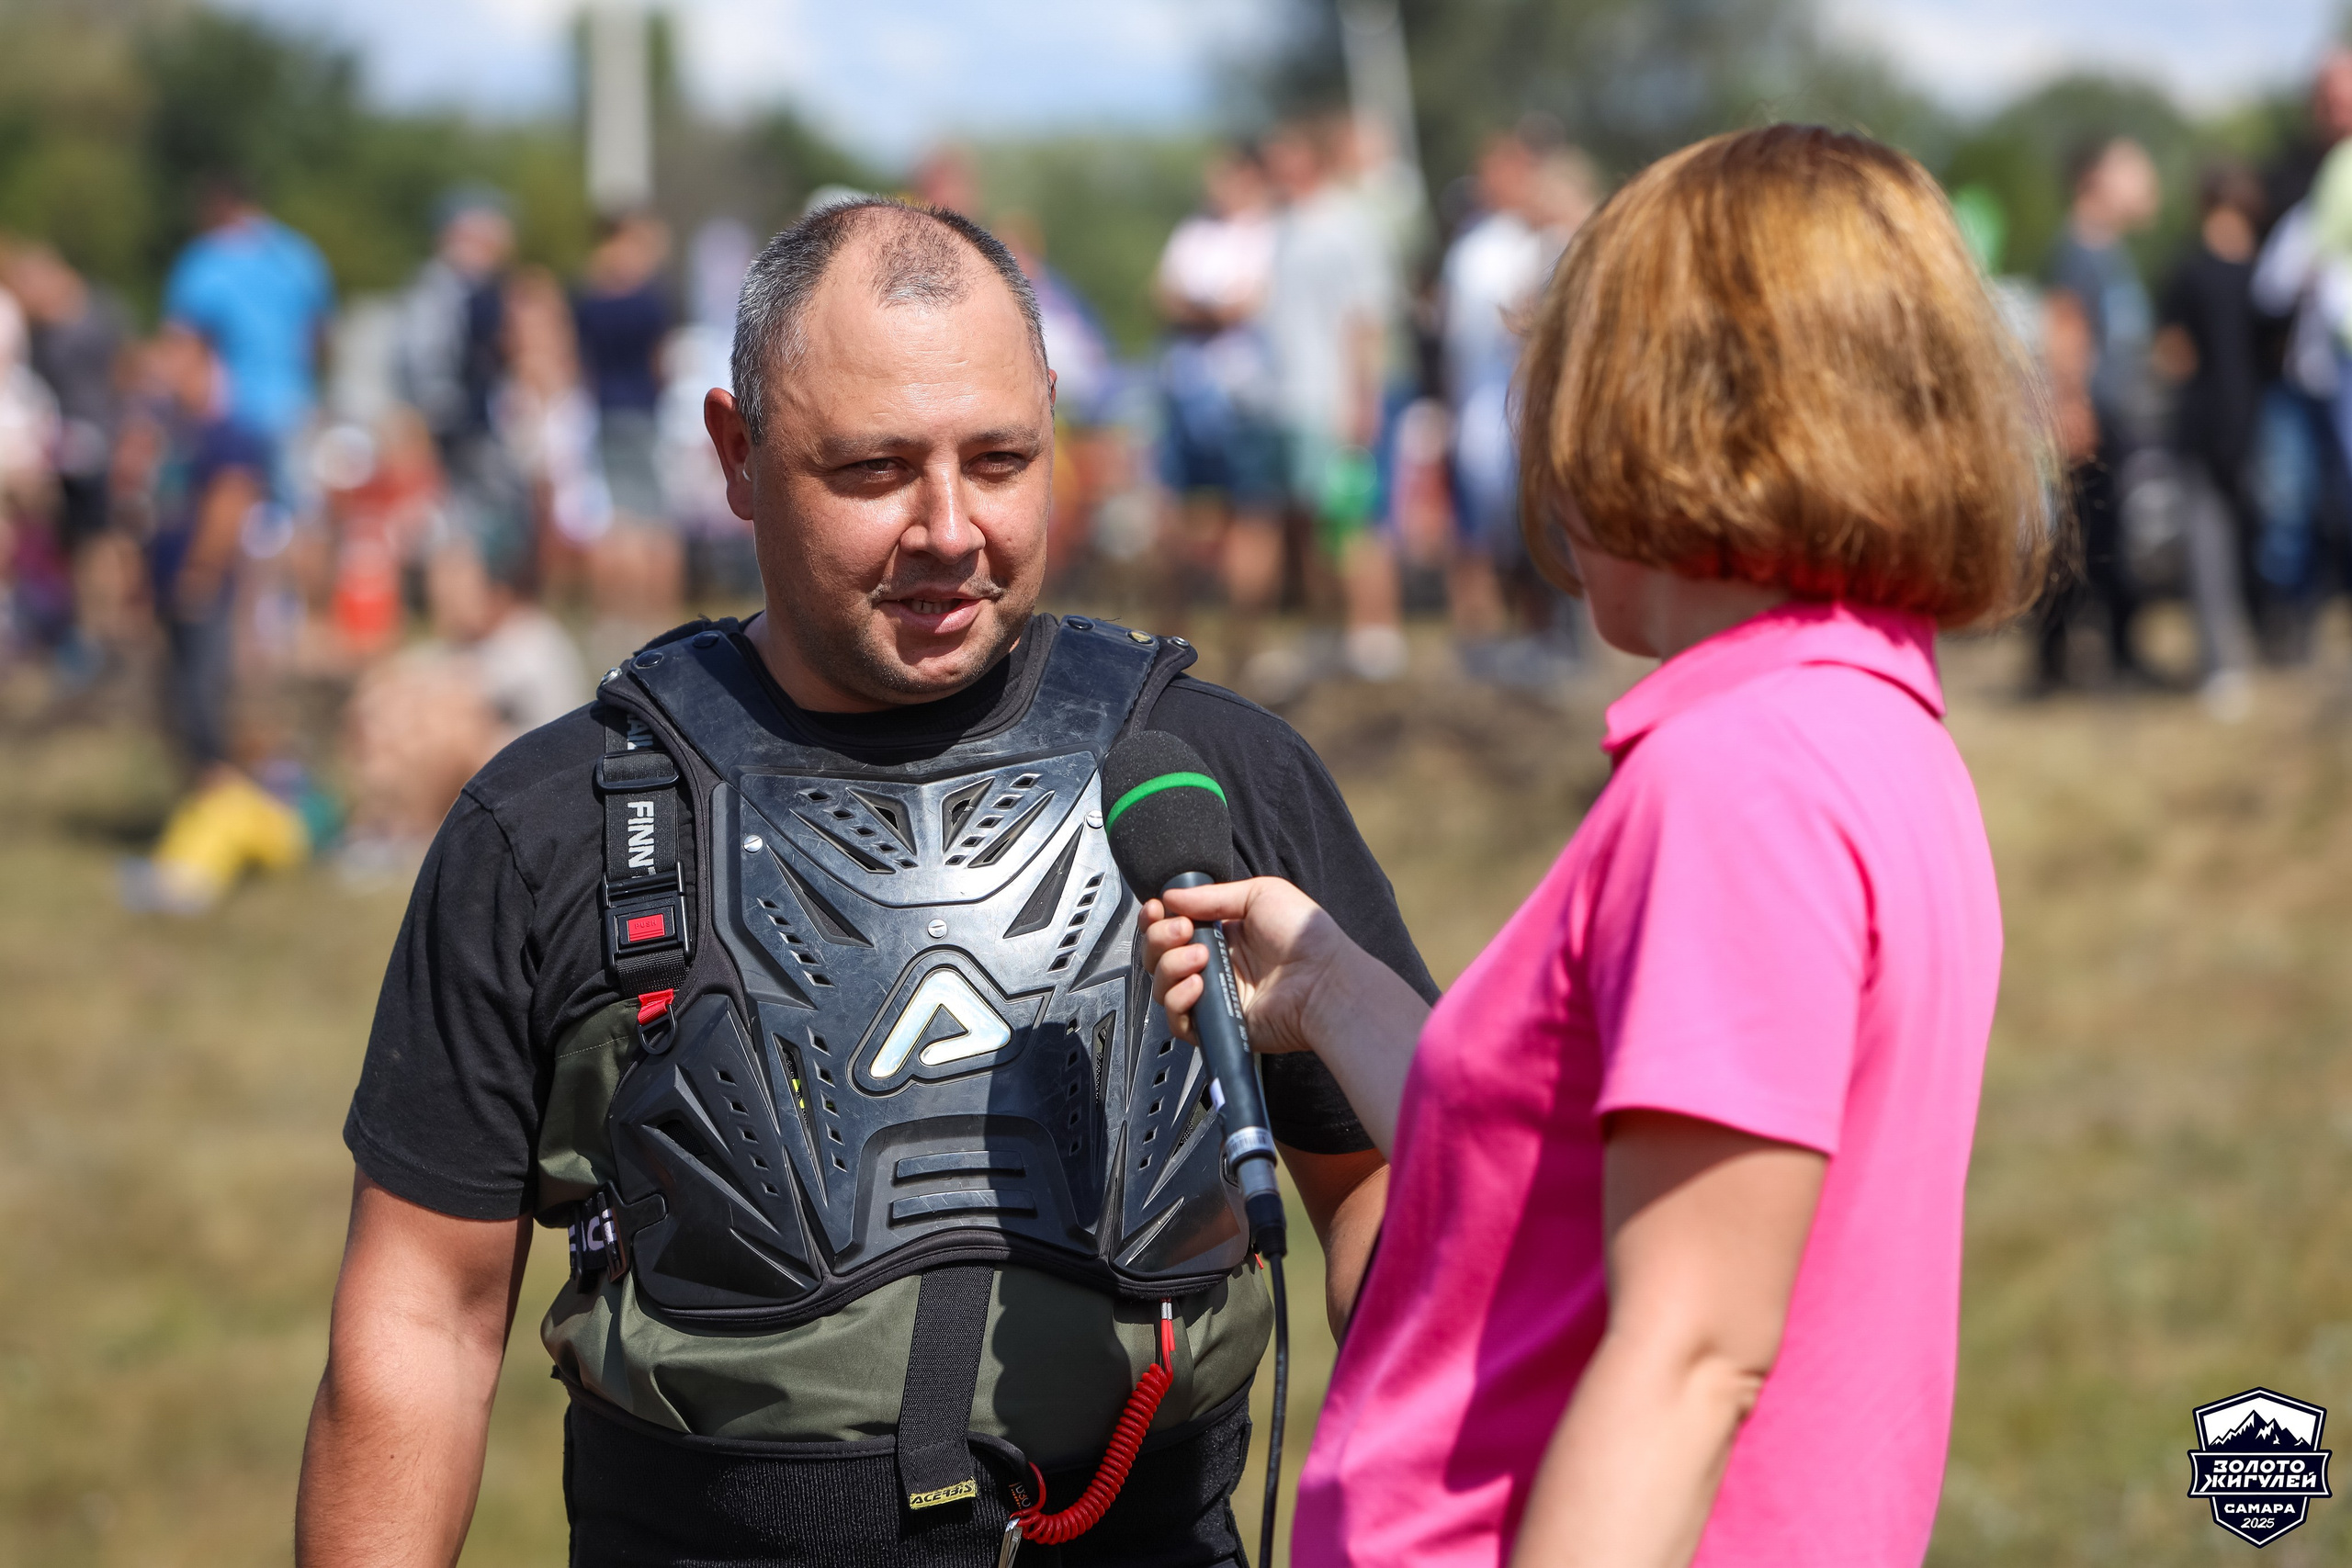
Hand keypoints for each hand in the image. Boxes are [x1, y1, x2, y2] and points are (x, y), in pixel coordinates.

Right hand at [1140, 876, 1352, 1058]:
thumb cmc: (1304, 936)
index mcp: (1222, 934)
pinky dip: (1178, 1000)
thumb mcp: (1261, 894)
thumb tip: (1171, 895)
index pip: (1172, 927)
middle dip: (1159, 939)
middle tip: (1182, 931)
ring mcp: (1212, 996)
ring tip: (1199, 958)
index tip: (1156, 909)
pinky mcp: (1215, 1025)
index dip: (1156, 919)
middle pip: (1159, 956)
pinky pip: (1176, 1020)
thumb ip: (1212, 895)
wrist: (1324, 981)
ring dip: (1170, 967)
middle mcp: (1213, 965)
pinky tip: (1198, 985)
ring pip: (1162, 987)